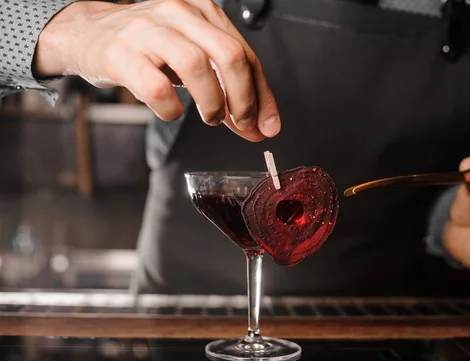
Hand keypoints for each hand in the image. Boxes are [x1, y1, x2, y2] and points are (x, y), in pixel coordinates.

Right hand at [34, 0, 279, 140]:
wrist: (90, 34)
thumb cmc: (149, 48)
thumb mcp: (194, 58)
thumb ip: (227, 90)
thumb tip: (258, 127)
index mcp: (204, 11)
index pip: (247, 54)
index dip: (262, 96)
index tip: (267, 126)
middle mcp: (179, 13)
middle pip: (229, 55)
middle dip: (243, 98)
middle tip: (240, 123)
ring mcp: (148, 30)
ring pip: (196, 65)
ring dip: (211, 103)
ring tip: (210, 118)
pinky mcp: (121, 54)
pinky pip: (156, 86)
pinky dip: (171, 108)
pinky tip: (173, 112)